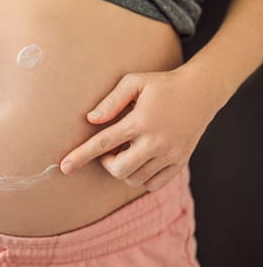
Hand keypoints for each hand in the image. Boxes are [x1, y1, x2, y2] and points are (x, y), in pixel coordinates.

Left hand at [59, 67, 221, 191]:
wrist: (202, 91)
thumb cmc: (162, 85)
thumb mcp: (134, 82)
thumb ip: (111, 101)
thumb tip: (91, 119)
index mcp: (141, 121)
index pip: (103, 143)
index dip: (81, 156)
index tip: (64, 167)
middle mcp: (156, 141)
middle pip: (119, 169)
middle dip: (107, 163)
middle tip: (111, 149)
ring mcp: (170, 155)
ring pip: (135, 179)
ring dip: (124, 169)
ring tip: (128, 150)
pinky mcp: (180, 162)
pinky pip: (153, 184)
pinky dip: (141, 178)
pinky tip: (141, 161)